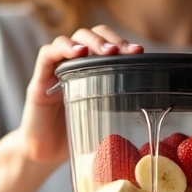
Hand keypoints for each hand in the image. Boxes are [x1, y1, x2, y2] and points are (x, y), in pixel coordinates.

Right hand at [22, 26, 142, 162]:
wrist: (43, 155)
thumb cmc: (73, 137)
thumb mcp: (101, 121)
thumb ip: (118, 111)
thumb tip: (153, 116)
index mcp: (87, 72)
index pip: (103, 44)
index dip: (121, 43)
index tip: (139, 52)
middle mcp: (70, 67)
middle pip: (88, 36)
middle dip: (109, 38)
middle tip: (125, 51)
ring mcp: (53, 72)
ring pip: (69, 39)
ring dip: (90, 41)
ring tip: (107, 51)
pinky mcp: (38, 82)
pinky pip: (46, 55)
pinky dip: (62, 49)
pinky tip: (77, 53)